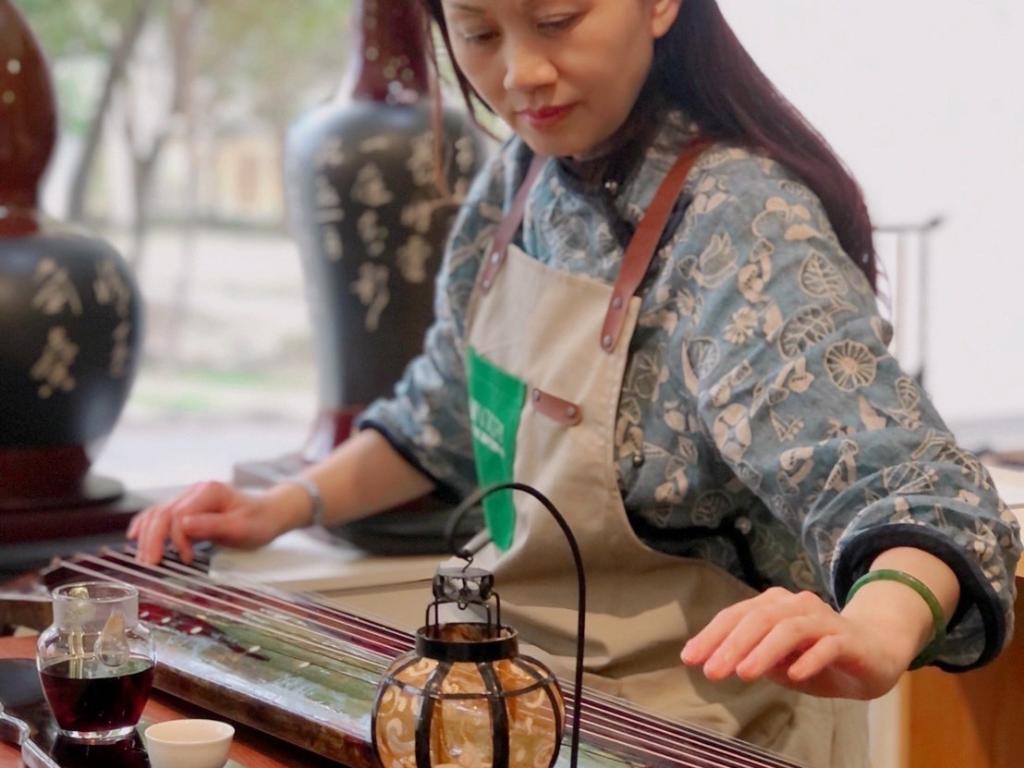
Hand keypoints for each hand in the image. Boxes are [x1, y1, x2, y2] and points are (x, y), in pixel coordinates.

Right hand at [127, 481, 290, 564]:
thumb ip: (213, 525)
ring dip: (147, 536)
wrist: (270, 513)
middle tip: (149, 564)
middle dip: (153, 539)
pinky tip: (136, 537)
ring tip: (144, 559)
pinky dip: (146, 526)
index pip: (179, 514)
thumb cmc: (260, 521)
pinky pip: (160, 516)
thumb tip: (183, 525)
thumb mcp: (242, 527)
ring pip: (157, 513)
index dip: (176, 538)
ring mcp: (190, 499)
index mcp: (209, 492)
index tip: (185, 559)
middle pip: (162, 513)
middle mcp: (196, 492)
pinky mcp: (187, 509)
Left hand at [680, 587, 922, 699]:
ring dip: (763, 650)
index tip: (689, 659)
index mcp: (774, 606)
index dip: (711, 635)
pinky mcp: (848, 639)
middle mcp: (796, 605)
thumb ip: (754, 659)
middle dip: (731, 644)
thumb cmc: (818, 657)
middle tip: (711, 672)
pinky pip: (827, 645)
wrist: (875, 652)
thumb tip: (719, 662)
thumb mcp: (780, 663)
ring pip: (789, 628)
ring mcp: (823, 620)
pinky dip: (808, 658)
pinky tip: (792, 675)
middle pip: (759, 618)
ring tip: (744, 674)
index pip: (737, 616)